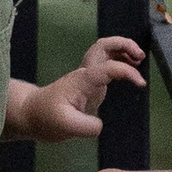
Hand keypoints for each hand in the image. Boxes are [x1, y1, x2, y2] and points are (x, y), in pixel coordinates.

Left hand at [14, 35, 148, 140]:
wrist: (31, 114)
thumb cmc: (46, 118)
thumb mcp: (66, 126)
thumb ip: (87, 126)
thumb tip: (101, 125)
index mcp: (82, 80)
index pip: (108, 67)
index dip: (127, 72)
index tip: (140, 84)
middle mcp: (86, 73)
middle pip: (105, 46)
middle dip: (124, 45)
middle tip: (141, 57)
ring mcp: (87, 77)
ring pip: (106, 51)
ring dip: (123, 51)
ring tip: (140, 60)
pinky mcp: (89, 84)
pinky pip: (107, 65)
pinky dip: (120, 63)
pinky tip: (129, 72)